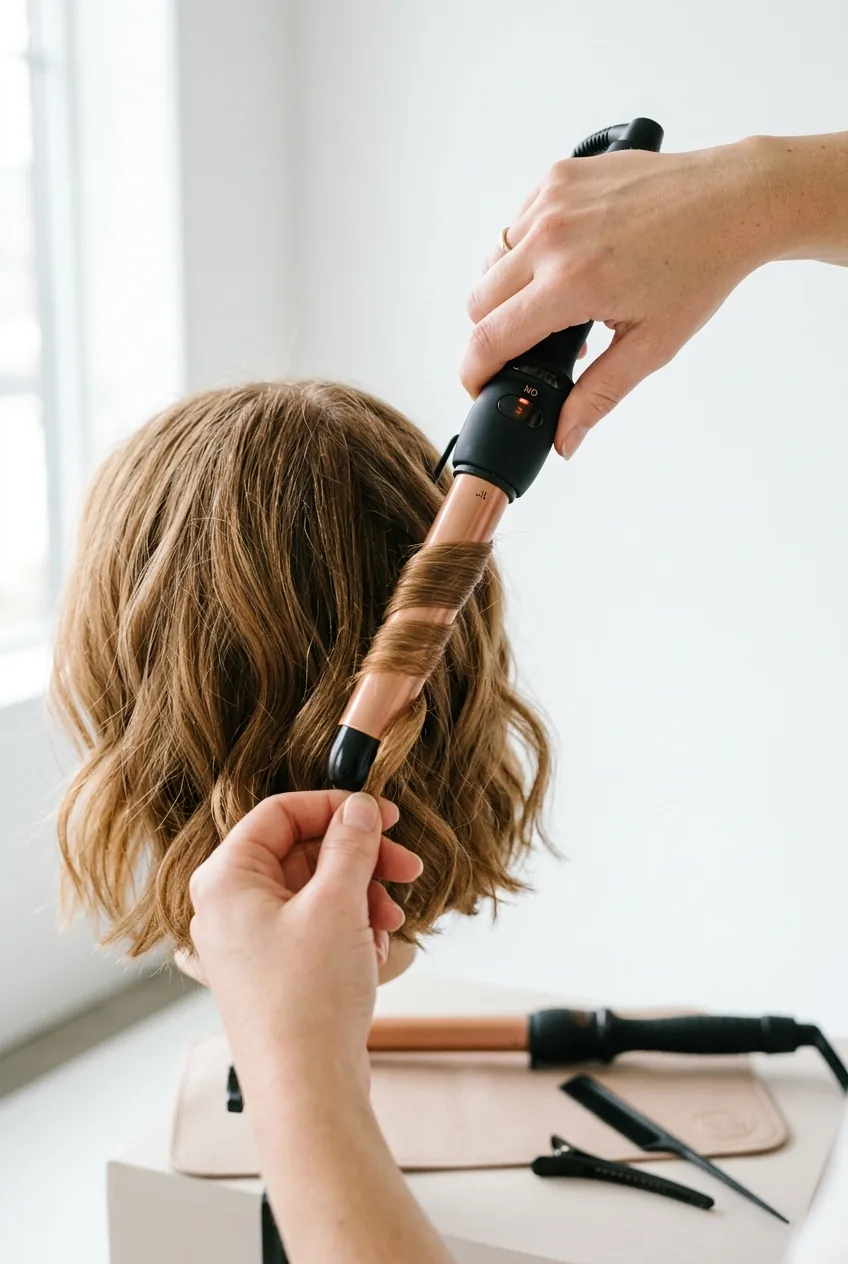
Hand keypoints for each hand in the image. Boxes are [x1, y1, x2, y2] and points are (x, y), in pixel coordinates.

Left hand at [188, 790, 421, 1092]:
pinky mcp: (274, 972)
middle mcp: (229, 908)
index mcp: (225, 880)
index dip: (335, 808)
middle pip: (302, 852)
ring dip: (361, 897)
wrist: (307, 1091)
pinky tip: (373, 952)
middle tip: (406, 867)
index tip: (381, 813)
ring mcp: (250, 942)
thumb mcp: (337, 903)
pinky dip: (350, 930)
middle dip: (360, 860)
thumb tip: (357, 809)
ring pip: (315, 891)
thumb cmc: (306, 1002)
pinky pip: (316, 928)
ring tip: (390, 920)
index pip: (280, 814)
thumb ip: (351, 845)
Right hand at [462, 137, 775, 457]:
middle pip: (476, 302)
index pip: (488, 339)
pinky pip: (514, 224)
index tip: (480, 387)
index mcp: (572, 283)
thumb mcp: (651, 346)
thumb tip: (564, 440)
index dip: (474, 374)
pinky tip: (565, 261)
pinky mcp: (556, 175)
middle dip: (493, 332)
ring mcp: (550, 199)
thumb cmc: (699, 268)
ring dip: (506, 290)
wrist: (732, 201)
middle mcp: (551, 237)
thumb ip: (597, 396)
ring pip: (489, 261)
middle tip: (531, 345)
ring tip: (553, 301)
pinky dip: (525, 250)